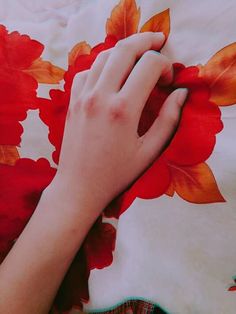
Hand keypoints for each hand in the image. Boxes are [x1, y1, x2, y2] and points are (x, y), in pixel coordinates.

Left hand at [51, 32, 187, 212]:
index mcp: (123, 110)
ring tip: (137, 58)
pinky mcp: (73, 101)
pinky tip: (111, 76)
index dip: (165, 66)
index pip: (149, 65)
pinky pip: (87, 71)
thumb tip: (180, 94)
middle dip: (146, 41)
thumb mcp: (149, 151)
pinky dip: (102, 66)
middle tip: (159, 43)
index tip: (168, 81)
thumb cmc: (116, 173)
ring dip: (124, 51)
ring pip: (104, 56)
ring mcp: (83, 97)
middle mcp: (100, 96)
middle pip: (124, 49)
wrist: (79, 186)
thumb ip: (168, 120)